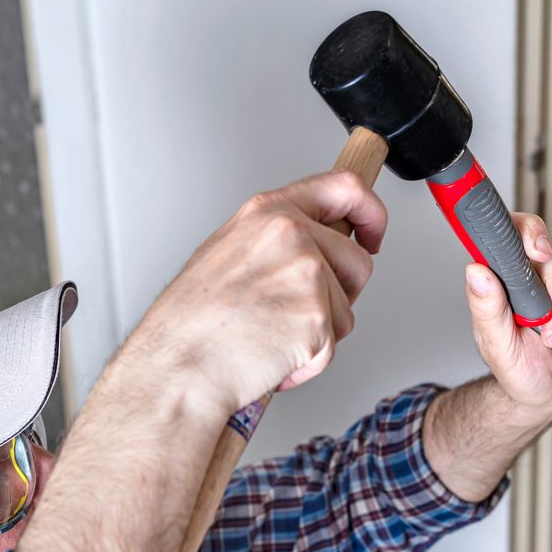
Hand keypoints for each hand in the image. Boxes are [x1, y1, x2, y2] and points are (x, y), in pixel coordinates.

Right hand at [128, 171, 386, 412]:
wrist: (178, 363)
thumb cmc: (192, 319)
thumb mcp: (228, 249)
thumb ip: (276, 236)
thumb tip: (316, 241)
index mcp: (269, 210)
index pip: (345, 188)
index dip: (370, 213)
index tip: (372, 233)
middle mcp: (292, 234)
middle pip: (358, 262)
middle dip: (341, 296)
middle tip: (297, 314)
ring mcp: (307, 274)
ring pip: (347, 311)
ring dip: (319, 334)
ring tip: (272, 336)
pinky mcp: (316, 316)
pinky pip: (333, 347)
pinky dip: (307, 363)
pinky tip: (272, 357)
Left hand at [463, 213, 551, 422]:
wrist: (541, 393)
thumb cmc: (516, 367)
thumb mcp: (494, 343)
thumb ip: (486, 307)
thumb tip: (476, 270)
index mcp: (513, 276)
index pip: (520, 234)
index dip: (532, 233)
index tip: (539, 253)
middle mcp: (545, 275)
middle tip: (550, 345)